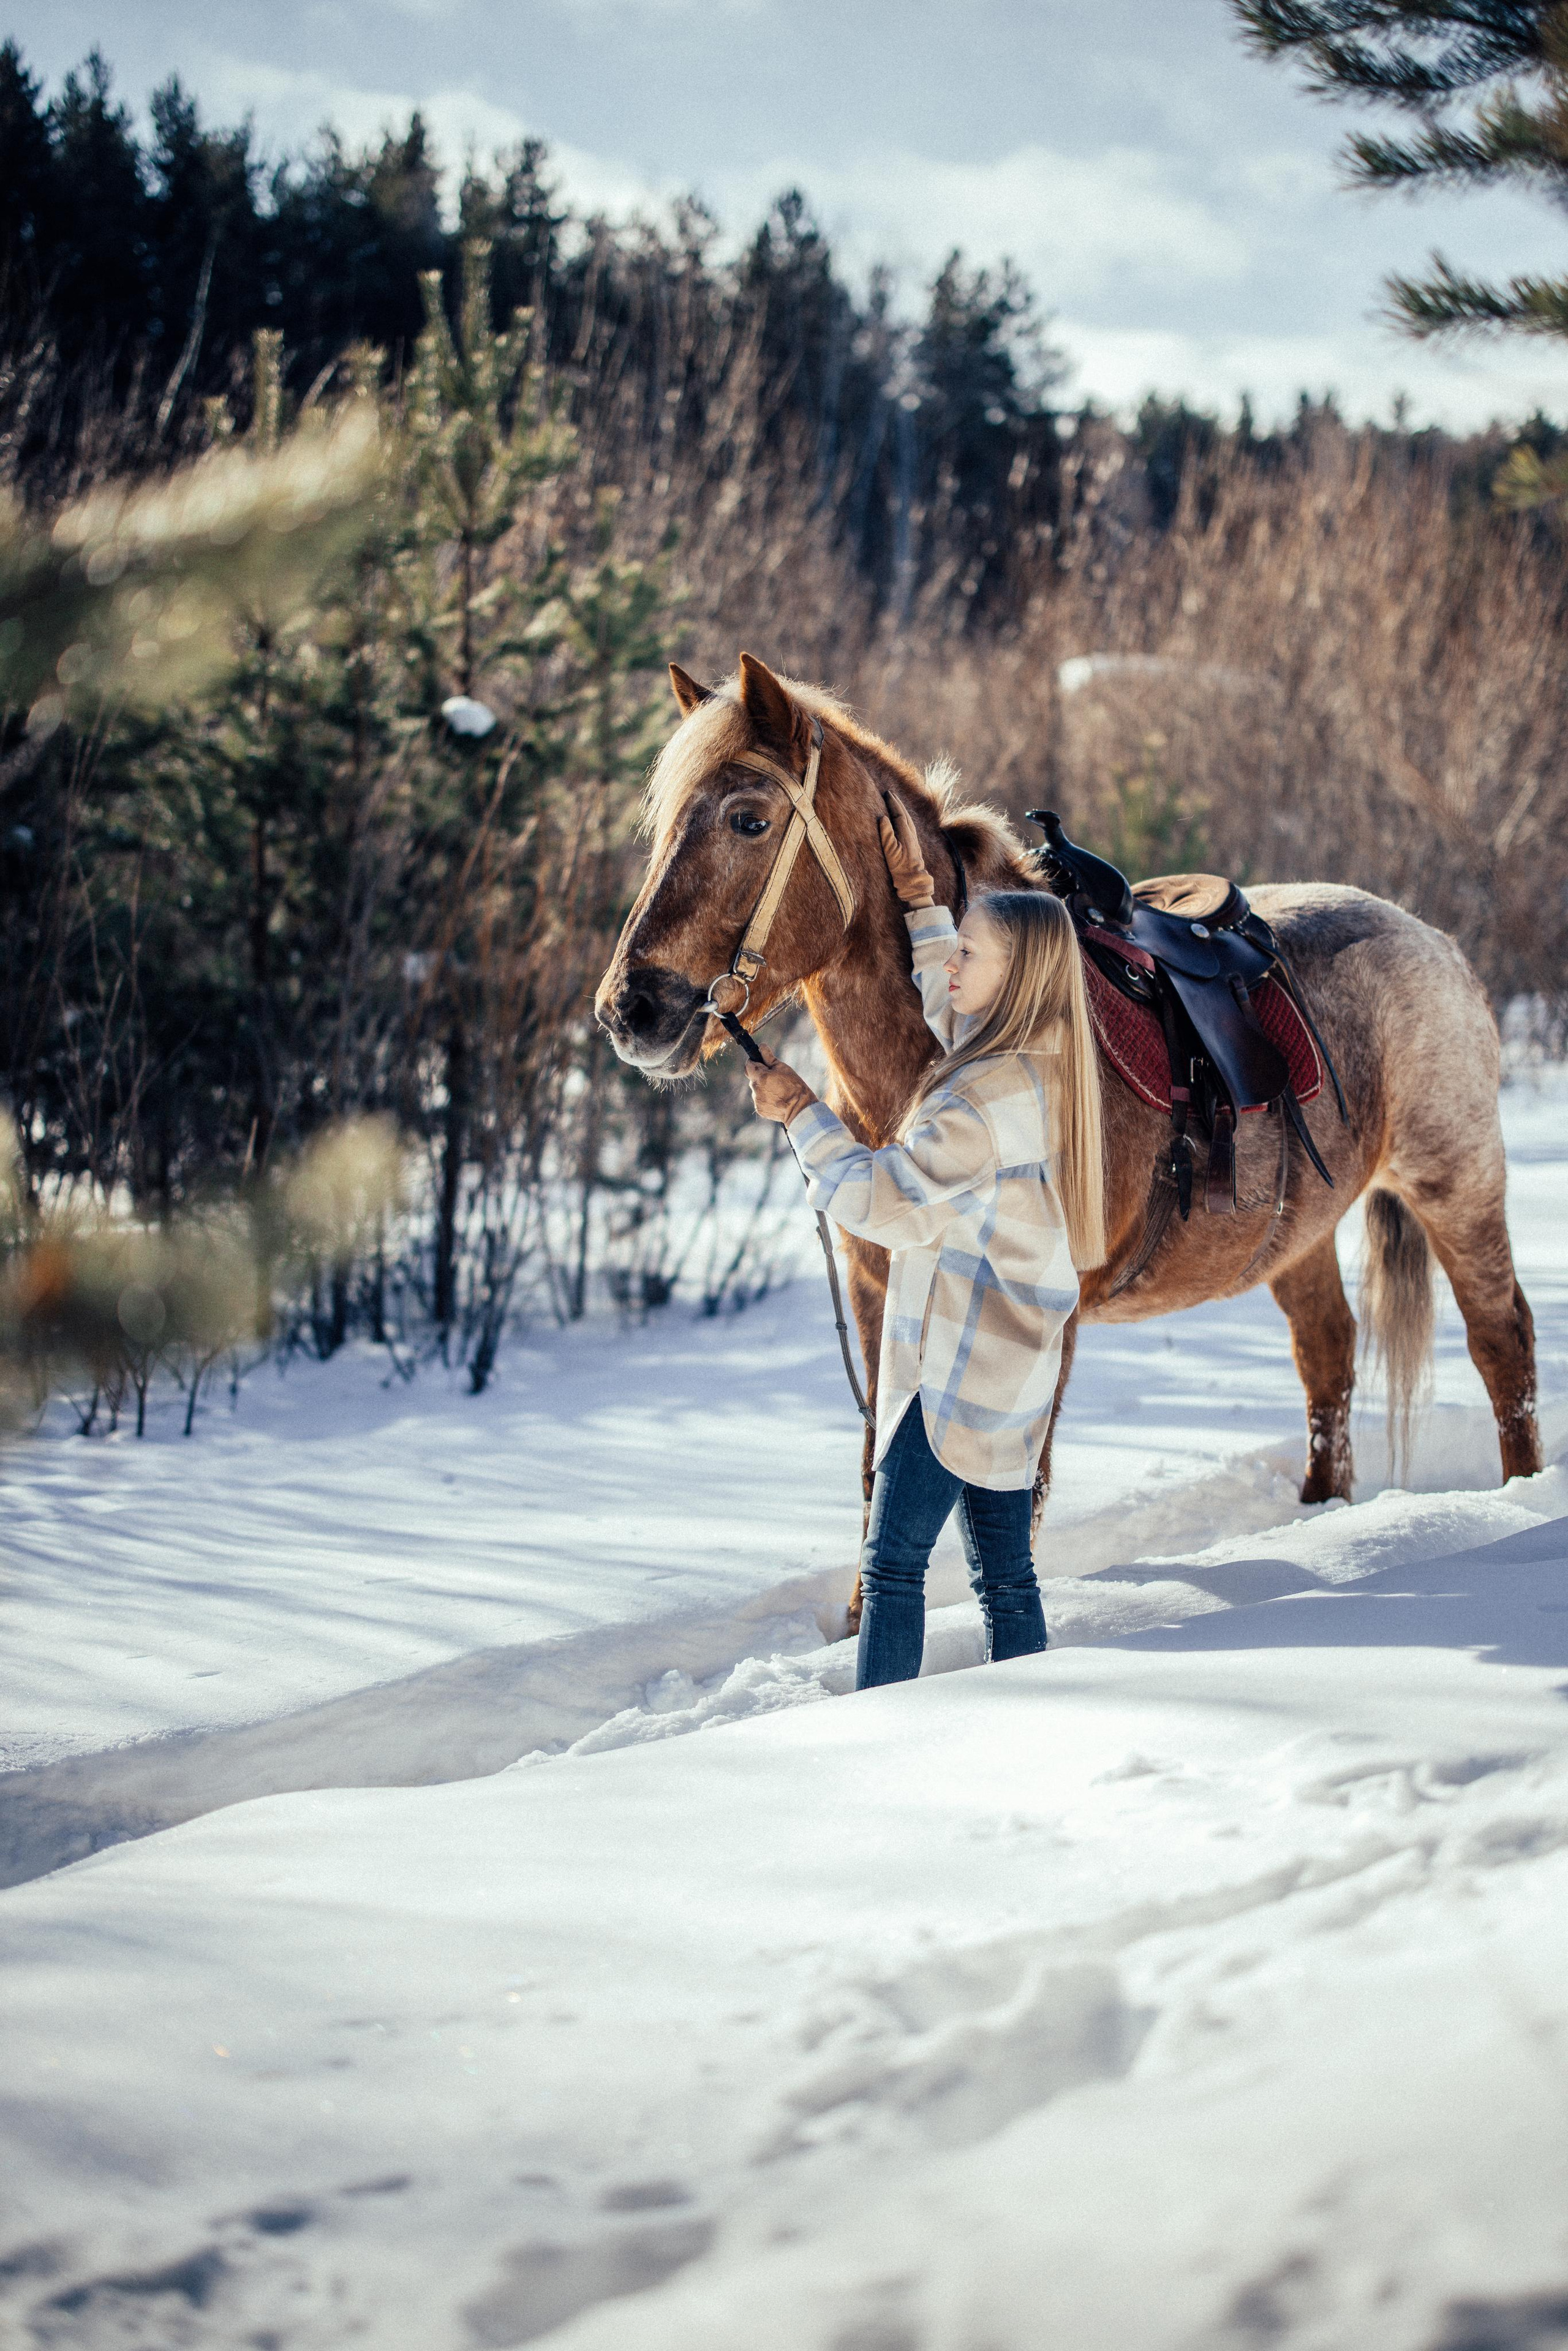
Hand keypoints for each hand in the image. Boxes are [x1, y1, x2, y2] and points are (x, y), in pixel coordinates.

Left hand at [746, 1044, 816, 1124]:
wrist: (799, 1109)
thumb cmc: (793, 1086)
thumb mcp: (783, 1068)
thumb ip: (769, 1057)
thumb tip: (761, 1046)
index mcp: (761, 1076)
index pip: (748, 1065)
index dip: (754, 1062)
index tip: (761, 1063)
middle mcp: (756, 1088)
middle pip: (752, 1078)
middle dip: (760, 1076)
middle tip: (774, 1078)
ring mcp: (756, 1100)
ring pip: (756, 1089)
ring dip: (763, 1088)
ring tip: (778, 1090)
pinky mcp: (759, 1109)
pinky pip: (759, 1100)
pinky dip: (765, 1098)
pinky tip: (776, 1099)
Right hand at [878, 790, 935, 909]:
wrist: (913, 879)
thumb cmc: (900, 867)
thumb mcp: (890, 852)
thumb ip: (887, 834)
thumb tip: (883, 817)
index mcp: (906, 833)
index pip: (899, 813)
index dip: (893, 803)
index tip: (887, 793)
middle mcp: (911, 834)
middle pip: (905, 814)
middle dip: (897, 803)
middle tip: (890, 793)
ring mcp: (913, 839)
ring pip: (908, 819)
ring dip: (901, 809)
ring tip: (894, 802)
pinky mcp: (913, 844)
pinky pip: (908, 824)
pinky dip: (904, 817)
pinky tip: (901, 819)